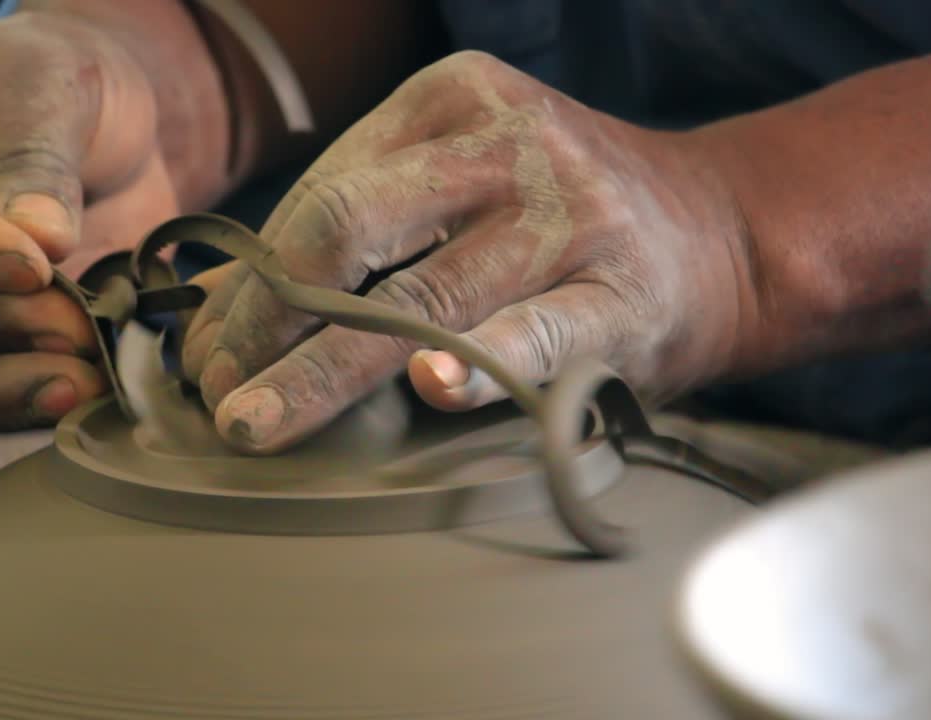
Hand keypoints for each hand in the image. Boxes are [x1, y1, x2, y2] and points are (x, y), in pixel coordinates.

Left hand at [183, 51, 755, 452]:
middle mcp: (507, 141)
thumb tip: (231, 311)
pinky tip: (431, 389)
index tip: (208, 352)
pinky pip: (535, 330)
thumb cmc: (560, 218)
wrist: (722, 230)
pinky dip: (480, 361)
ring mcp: (570, 212)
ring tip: (263, 422)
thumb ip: (366, 223)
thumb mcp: (463, 181)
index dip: (252, 282)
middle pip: (351, 228)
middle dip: (267, 322)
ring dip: (327, 369)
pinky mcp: (622, 290)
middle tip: (223, 397)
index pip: (322, 193)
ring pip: (422, 294)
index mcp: (451, 98)